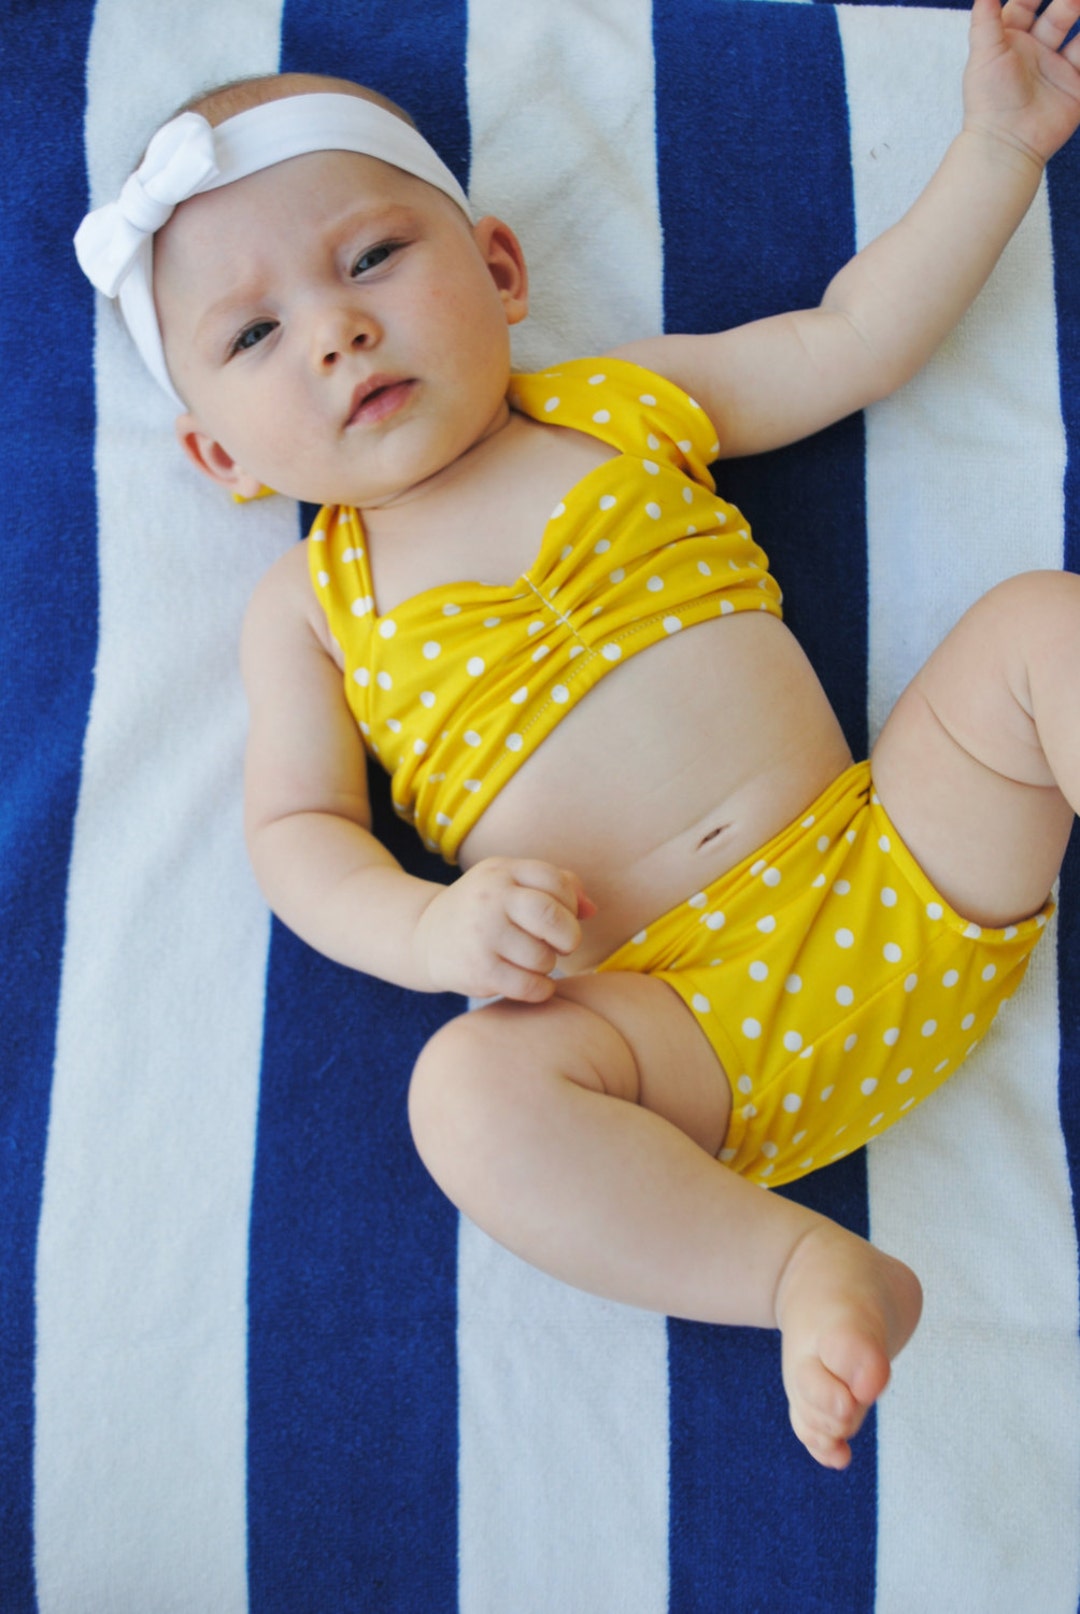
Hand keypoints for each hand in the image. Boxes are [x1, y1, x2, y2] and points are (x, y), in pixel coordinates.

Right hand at [413, 857, 596, 1001]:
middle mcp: (491, 898)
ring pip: (543, 958)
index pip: (556, 882)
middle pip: (553, 917)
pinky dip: (540, 989)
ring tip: (532, 961)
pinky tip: (531, 982)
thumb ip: (558, 886)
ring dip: (548, 965)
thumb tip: (592, 910)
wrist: (425, 936)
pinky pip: (530, 986)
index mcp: (502, 871)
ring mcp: (482, 934)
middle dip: (569, 937)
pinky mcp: (478, 969)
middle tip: (562, 945)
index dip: (570, 904)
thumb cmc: (485, 908)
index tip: (562, 917)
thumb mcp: (512, 883)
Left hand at [964, 0, 1079, 165]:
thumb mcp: (984, 52)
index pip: (1025, 5)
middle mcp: (1035, 53)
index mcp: (1010, 42)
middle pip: (1058, 15)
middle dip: (1069, 2)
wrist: (1007, 143)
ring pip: (1079, 37)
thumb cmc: (989, 100)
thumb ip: (986, 17)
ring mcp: (1057, 69)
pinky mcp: (1075, 87)